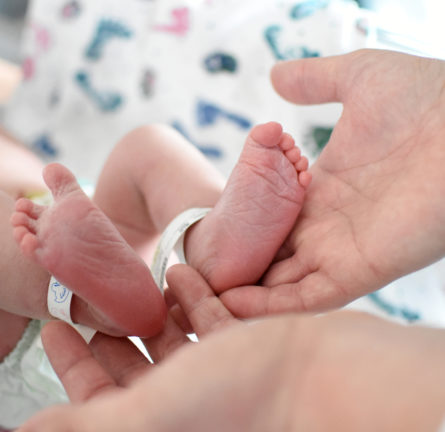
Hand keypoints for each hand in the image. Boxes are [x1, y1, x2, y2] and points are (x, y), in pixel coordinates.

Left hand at [18, 265, 444, 431]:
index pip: (95, 395)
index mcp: (158, 422)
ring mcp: (218, 373)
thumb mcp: (148, 414)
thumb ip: (88, 427)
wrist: (320, 381)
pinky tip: (178, 268)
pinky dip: (191, 296)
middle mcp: (186, 402)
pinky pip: (208, 319)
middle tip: (90, 295)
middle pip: (132, 366)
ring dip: (151, 309)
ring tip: (133, 277)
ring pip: (171, 340)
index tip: (53, 325)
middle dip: (109, 329)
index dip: (70, 361)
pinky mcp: (246, 347)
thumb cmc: (234, 398)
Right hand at [222, 49, 444, 315]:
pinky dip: (269, 307)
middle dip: (234, 266)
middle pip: (270, 255)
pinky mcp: (357, 271)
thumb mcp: (358, 78)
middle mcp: (326, 224)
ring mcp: (340, 250)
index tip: (206, 235)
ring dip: (242, 292)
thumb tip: (275, 74)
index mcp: (322, 187)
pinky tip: (228, 306)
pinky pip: (306, 298)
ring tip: (197, 297)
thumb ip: (313, 79)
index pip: (269, 216)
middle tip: (191, 275)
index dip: (239, 227)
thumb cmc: (428, 96)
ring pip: (281, 283)